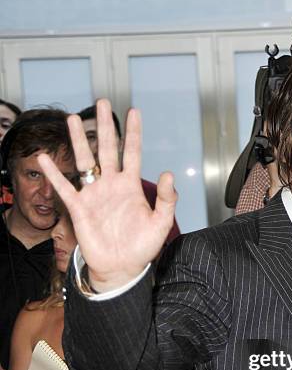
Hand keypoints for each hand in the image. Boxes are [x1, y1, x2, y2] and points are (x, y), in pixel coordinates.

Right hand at [38, 99, 177, 291]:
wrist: (122, 267)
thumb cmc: (142, 247)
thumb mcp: (160, 223)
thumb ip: (167, 199)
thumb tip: (169, 173)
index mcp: (131, 186)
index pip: (132, 153)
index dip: (133, 133)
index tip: (134, 111)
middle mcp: (112, 185)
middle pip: (106, 149)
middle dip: (104, 126)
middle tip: (102, 102)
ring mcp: (94, 194)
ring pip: (85, 161)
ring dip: (78, 140)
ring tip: (72, 118)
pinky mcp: (79, 208)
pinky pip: (65, 188)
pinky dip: (55, 174)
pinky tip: (45, 158)